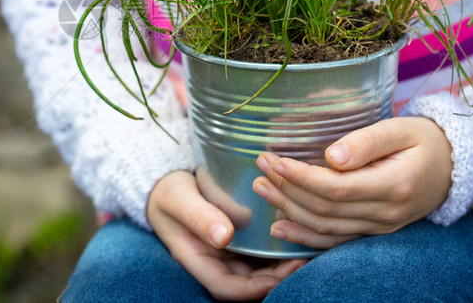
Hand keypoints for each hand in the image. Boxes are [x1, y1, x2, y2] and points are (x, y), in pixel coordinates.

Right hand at [147, 170, 305, 300]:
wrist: (168, 183)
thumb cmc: (169, 191)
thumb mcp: (179, 199)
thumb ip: (198, 216)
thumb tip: (222, 237)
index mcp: (196, 259)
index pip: (224, 287)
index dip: (251, 290)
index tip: (275, 279)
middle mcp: (215, 261)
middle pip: (246, 282)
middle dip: (275, 278)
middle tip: (301, 261)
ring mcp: (227, 251)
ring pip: (257, 268)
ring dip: (280, 265)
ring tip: (304, 251)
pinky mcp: (238, 238)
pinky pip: (259, 250)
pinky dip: (277, 247)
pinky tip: (294, 235)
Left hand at [252, 117, 452, 249]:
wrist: (454, 167)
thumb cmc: (423, 141)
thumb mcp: (400, 129)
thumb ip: (367, 142)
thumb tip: (332, 156)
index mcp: (393, 185)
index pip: (337, 188)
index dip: (301, 177)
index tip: (274, 161)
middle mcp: (386, 213)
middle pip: (326, 209)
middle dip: (287, 189)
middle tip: (260, 167)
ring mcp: (380, 227)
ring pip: (326, 227)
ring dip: (289, 210)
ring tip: (261, 188)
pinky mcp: (374, 231)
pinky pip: (336, 241)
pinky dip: (305, 237)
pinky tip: (279, 228)